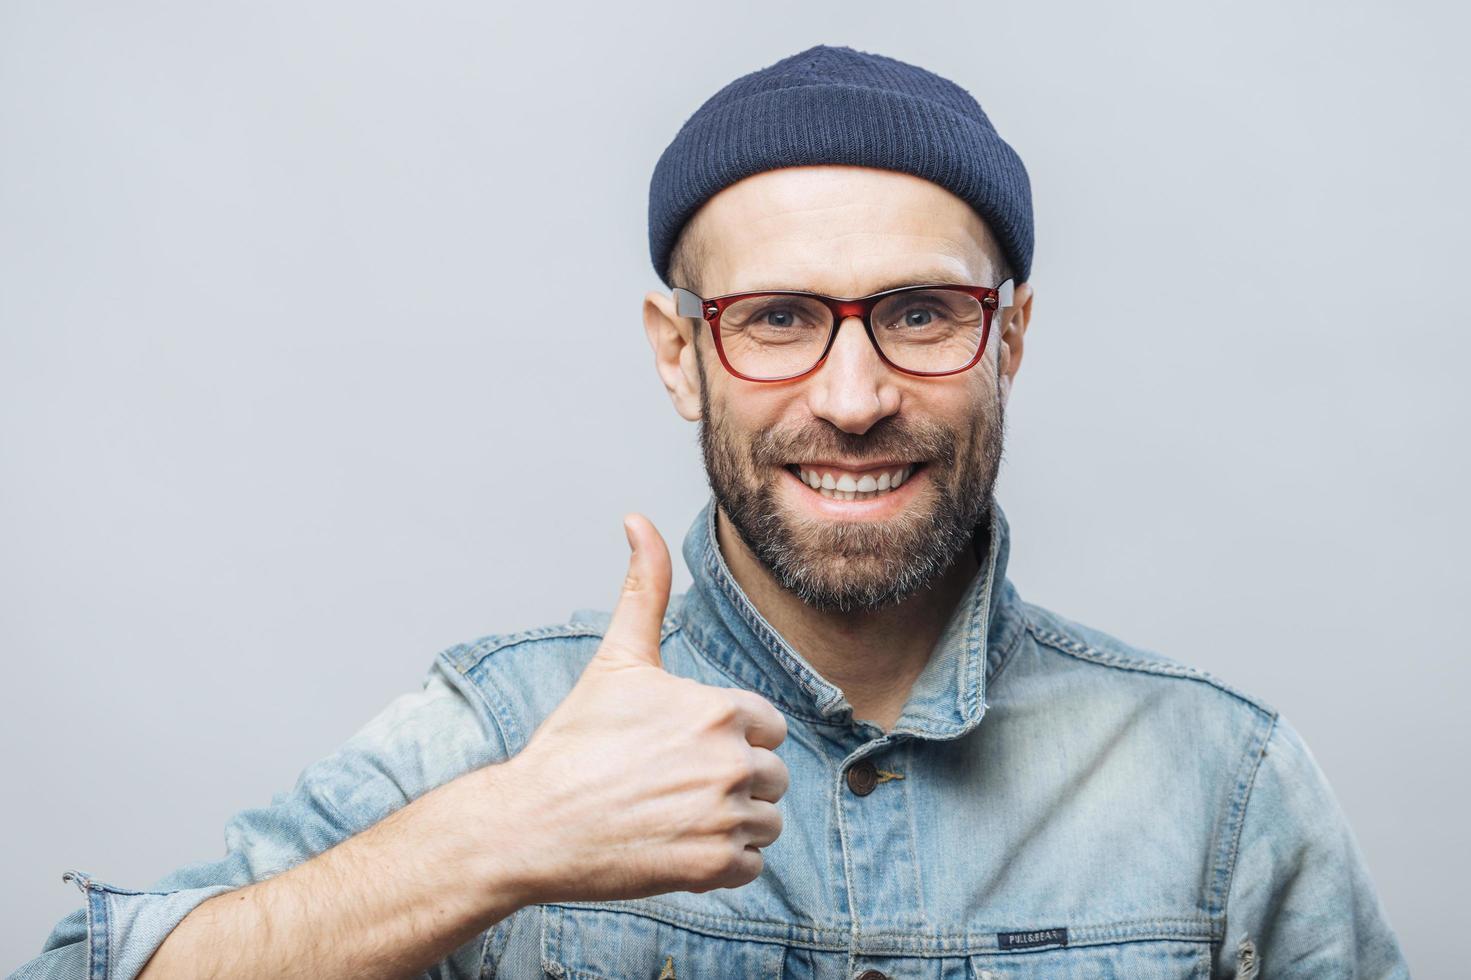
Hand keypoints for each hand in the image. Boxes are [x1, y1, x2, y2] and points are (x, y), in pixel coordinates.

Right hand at [497, 514, 788, 903]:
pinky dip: (721, 863)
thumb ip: (645, 587)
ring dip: (732, 822)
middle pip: (773, 775)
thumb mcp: (617, 658)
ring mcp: (724, 818)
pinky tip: (675, 845)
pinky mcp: (712, 869)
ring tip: (676, 814)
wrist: (532, 822)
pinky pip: (750, 866)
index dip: (731, 736)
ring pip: (766, 822)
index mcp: (722, 709)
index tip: (684, 746)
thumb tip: (638, 518)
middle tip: (675, 784)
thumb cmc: (575, 741)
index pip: (768, 725)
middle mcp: (732, 762)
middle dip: (735, 780)